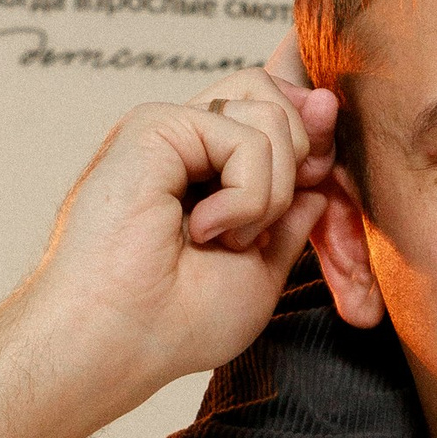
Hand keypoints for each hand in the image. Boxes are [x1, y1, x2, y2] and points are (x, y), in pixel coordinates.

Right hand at [6, 77, 339, 430]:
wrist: (115, 342)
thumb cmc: (175, 323)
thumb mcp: (262, 266)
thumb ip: (292, 211)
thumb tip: (321, 157)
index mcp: (204, 169)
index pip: (274, 114)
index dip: (311, 139)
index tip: (315, 184)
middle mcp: (185, 143)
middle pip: (276, 95)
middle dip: (302, 159)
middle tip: (261, 227)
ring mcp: (169, 130)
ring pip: (271, 110)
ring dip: (272, 190)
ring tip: (226, 237)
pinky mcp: (153, 126)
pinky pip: (247, 137)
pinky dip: (249, 197)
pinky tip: (204, 230)